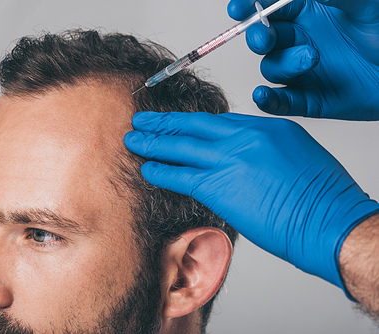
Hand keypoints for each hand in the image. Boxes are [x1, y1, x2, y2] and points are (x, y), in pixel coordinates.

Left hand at [124, 111, 378, 292]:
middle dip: (162, 123)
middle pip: (192, 126)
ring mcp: (229, 159)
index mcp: (265, 127)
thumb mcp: (296, 154)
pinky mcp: (219, 186)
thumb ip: (263, 148)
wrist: (328, 219)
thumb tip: (239, 153)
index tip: (173, 121)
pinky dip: (160, 171)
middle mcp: (244, 138)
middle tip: (141, 120)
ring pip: (180, 147)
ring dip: (152, 143)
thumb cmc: (321, 195)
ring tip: (133, 139)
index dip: (188, 121)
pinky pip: (180, 175)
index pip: (215, 121)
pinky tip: (146, 169)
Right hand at [227, 0, 378, 119]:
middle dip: (257, 37)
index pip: (268, 7)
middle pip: (262, 39)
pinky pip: (280, 102)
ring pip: (272, 68)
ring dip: (284, 64)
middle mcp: (299, 42)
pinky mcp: (308, 99)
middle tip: (265, 37)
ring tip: (311, 59)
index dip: (249, 6)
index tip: (239, 6)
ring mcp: (301, 72)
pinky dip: (268, 101)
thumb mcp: (365, 4)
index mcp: (308, 14)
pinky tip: (264, 95)